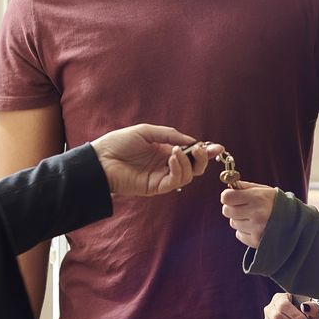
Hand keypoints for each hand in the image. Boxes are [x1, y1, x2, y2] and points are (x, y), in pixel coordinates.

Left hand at [90, 124, 219, 195]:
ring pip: (187, 176)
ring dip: (187, 162)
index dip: (204, 151)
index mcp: (165, 151)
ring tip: (177, 151)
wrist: (101, 159)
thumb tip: (191, 141)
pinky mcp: (155, 187)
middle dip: (202, 159)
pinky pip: (174, 181)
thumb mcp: (147, 131)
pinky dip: (178, 169)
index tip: (217, 147)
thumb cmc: (119, 142)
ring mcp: (161, 177)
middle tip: (201, 150)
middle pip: (194, 168)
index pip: (190, 154)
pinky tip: (171, 158)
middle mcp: (166, 165)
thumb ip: (170, 135)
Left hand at [220, 181, 275, 247]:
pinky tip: (256, 227)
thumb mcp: (265, 190)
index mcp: (257, 198)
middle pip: (227, 211)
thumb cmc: (277, 203)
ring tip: (253, 217)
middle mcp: (256, 214)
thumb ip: (246, 187)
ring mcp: (256, 229)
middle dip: (232, 208)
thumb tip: (229, 186)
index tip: (232, 196)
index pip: (227, 197)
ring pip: (233, 223)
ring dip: (239, 220)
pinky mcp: (256, 241)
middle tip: (242, 207)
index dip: (228, 196)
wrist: (296, 222)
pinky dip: (244, 231)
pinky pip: (239, 234)